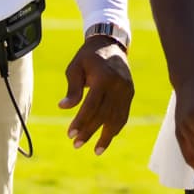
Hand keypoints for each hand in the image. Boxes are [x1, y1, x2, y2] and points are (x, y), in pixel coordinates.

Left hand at [58, 36, 133, 153]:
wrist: (110, 43)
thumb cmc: (88, 56)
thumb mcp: (76, 67)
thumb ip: (72, 88)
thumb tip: (63, 107)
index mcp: (103, 77)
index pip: (91, 106)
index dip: (81, 121)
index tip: (70, 133)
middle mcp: (117, 85)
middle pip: (103, 115)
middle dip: (90, 131)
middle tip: (76, 144)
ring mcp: (126, 90)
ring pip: (117, 118)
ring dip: (106, 136)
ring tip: (95, 150)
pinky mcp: (130, 93)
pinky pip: (123, 114)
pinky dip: (115, 128)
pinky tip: (107, 138)